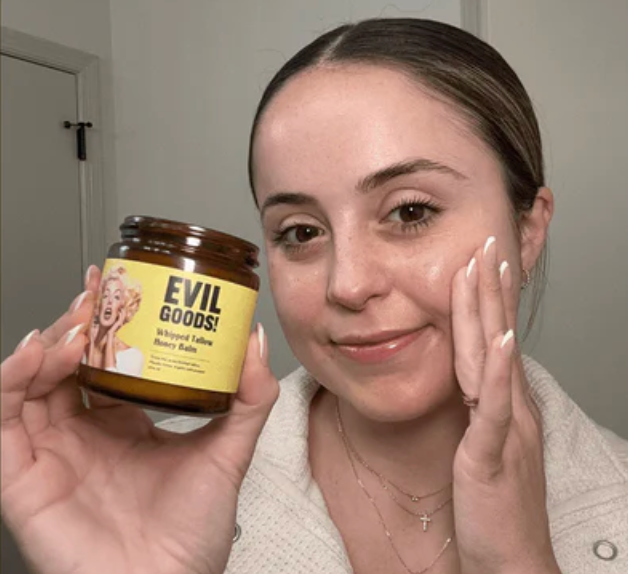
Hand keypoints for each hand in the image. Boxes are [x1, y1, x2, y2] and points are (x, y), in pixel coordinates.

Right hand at [1, 265, 278, 573]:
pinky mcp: (22, 478)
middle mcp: (83, 431)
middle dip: (76, 321)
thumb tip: (255, 338)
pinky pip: (2, 420)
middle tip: (96, 291)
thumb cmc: (192, 535)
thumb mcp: (228, 451)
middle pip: (65, 361)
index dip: (104, 320)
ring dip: (48, 343)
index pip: (102, 358)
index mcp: (122, 422)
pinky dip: (12, 379)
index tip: (117, 282)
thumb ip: (249, 397)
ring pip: (29, 382)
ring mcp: (50, 452)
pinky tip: (39, 352)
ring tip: (75, 323)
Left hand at [450, 237, 560, 573]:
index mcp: (503, 403)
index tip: (478, 260)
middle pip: (497, 334)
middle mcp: (510, 406)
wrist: (510, 561)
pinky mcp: (492, 453)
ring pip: (495, 357)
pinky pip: (496, 404)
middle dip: (488, 287)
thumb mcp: (483, 444)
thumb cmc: (493, 505)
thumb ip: (478, 408)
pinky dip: (499, 370)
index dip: (488, 298)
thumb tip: (467, 378)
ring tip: (487, 268)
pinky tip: (502, 339)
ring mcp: (505, 426)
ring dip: (491, 310)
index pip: (495, 338)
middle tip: (484, 242)